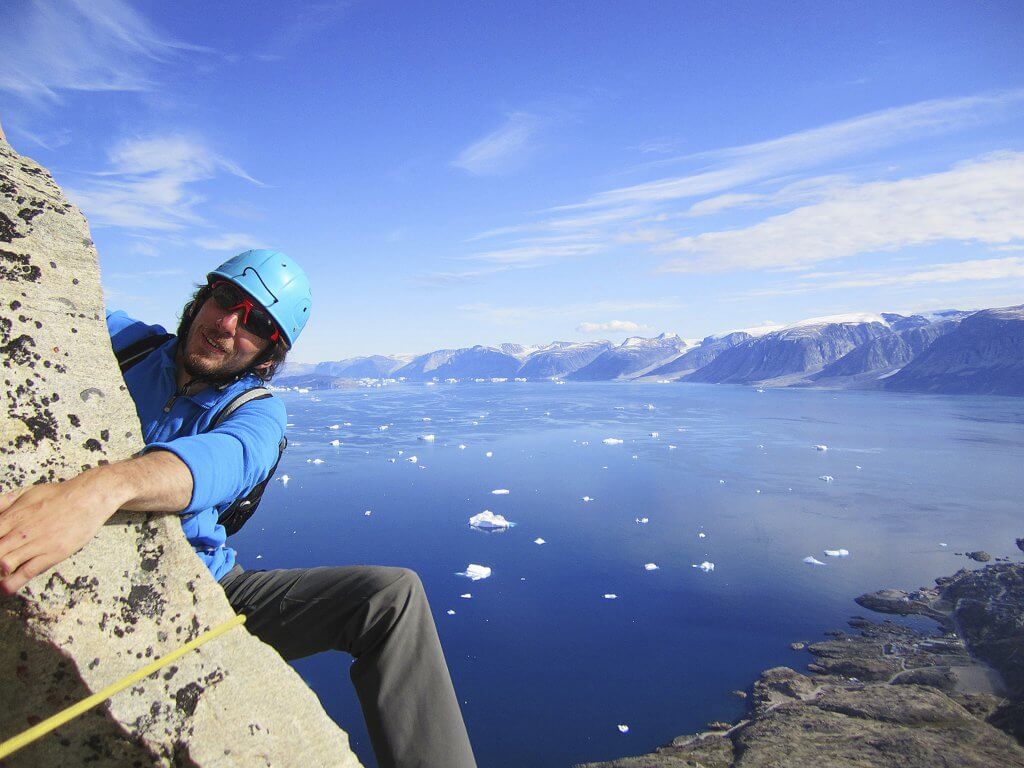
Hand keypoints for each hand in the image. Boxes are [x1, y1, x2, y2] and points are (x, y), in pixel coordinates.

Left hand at [0, 470, 126, 595]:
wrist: (88, 498)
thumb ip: (3, 502)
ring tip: (0, 574)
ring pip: (5, 564)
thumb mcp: (27, 492)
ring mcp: (37, 543)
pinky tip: (5, 588)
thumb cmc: (59, 495)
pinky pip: (27, 572)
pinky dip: (12, 583)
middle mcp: (21, 531)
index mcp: (13, 516)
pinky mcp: (52, 554)